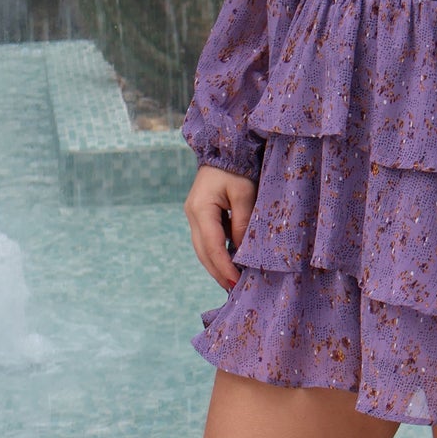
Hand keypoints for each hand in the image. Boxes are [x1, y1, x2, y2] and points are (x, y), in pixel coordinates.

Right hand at [186, 165, 257, 289]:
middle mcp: (192, 214)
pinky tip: (230, 263)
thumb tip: (241, 251)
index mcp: (200, 209)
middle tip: (234, 289)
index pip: (213, 246)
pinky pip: (207, 239)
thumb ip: (242, 222)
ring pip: (203, 248)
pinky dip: (217, 253)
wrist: (225, 148)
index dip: (224, 267)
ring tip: (232, 281)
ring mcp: (194, 215)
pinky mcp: (201, 214)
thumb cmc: (237, 168)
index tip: (237, 282)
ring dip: (216, 265)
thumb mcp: (244, 193)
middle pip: (203, 252)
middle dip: (218, 272)